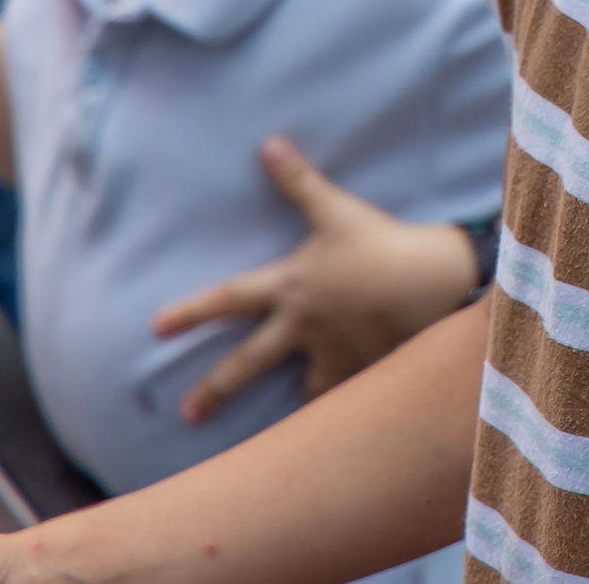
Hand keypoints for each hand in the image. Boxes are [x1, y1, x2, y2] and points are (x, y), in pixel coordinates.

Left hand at [151, 136, 479, 423]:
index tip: (156, 327)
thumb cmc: (379, 242)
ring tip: (274, 444)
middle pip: (249, 362)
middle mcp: (303, 327)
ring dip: (287, 414)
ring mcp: (334, 353)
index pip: (229, 298)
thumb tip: (266, 143)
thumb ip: (298, 180)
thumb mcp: (335, 208)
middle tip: (188, 412)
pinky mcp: (366, 369)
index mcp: (290, 288)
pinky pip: (347, 399)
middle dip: (215, 388)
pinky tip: (338, 431)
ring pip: (301, 392)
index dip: (191, 310)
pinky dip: (341, 415)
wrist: (432, 279)